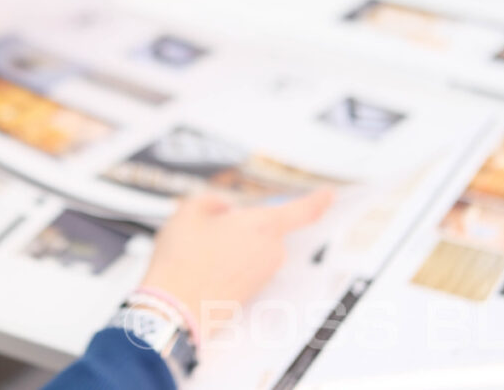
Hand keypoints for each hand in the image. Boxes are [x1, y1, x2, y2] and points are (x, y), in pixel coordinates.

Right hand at [140, 190, 332, 341]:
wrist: (174, 308)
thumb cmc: (183, 259)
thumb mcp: (188, 212)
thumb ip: (210, 201)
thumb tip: (221, 208)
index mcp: (263, 225)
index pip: (302, 211)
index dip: (318, 201)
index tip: (329, 195)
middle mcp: (271, 252)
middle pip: (266, 229)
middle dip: (243, 225)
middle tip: (210, 229)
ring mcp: (263, 275)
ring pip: (254, 249)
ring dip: (234, 246)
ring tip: (199, 252)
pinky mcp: (253, 293)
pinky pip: (246, 268)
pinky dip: (229, 264)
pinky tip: (203, 267)